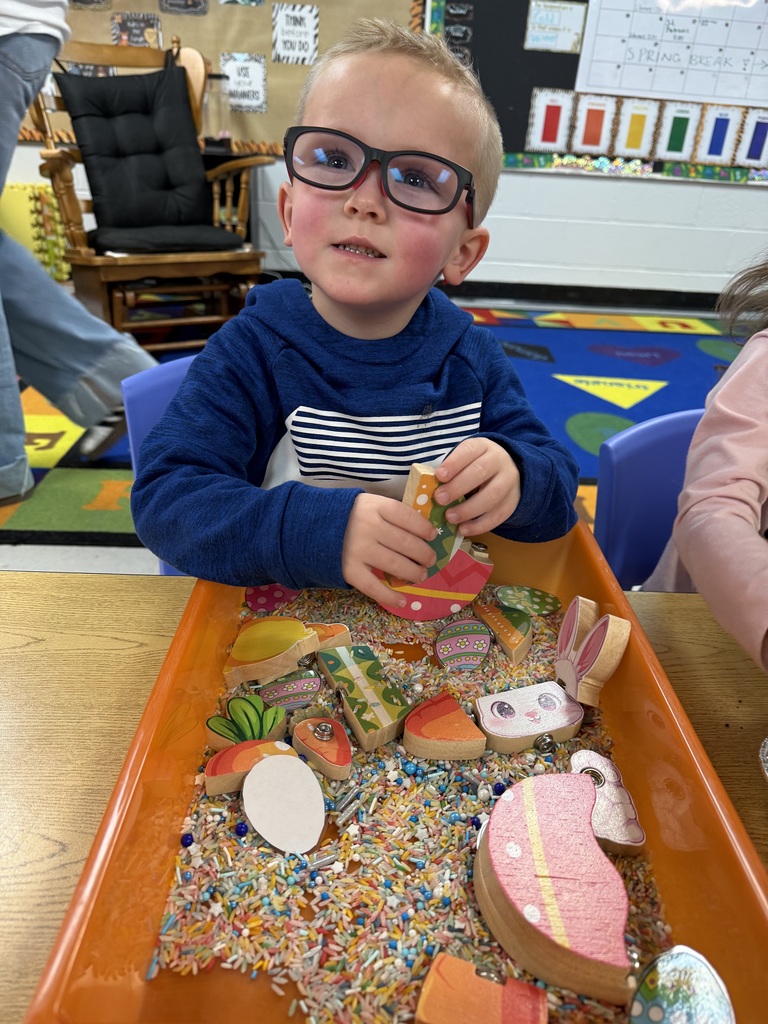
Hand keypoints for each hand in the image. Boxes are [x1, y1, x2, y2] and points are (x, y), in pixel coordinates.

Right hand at [341, 492, 437, 606]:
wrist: (309, 527)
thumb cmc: (346, 515)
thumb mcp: (367, 504)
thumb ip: (389, 513)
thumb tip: (421, 530)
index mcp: (374, 506)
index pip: (406, 516)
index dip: (424, 528)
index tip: (432, 536)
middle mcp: (368, 527)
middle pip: (406, 542)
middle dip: (424, 554)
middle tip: (430, 560)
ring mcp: (358, 550)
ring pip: (395, 564)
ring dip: (414, 573)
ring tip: (420, 576)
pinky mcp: (349, 570)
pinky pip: (374, 586)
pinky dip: (390, 596)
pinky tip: (402, 600)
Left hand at [433, 437, 519, 536]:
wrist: (508, 470)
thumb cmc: (475, 465)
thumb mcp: (464, 460)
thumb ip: (449, 471)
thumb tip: (427, 488)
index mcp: (482, 447)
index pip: (469, 451)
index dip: (454, 463)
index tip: (439, 476)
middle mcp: (498, 461)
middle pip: (480, 472)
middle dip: (458, 486)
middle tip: (440, 499)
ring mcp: (509, 481)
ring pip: (492, 495)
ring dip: (469, 509)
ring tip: (450, 517)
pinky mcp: (512, 501)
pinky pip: (499, 515)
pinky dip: (480, 525)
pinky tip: (464, 529)